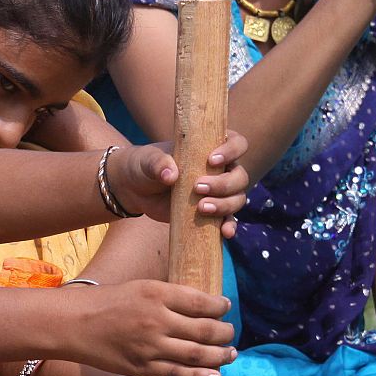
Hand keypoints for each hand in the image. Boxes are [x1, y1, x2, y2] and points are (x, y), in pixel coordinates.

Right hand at [66, 280, 234, 375]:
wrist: (73, 323)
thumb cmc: (106, 302)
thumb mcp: (139, 287)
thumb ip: (168, 296)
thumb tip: (201, 305)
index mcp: (156, 293)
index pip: (201, 301)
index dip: (220, 306)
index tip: (226, 307)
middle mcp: (157, 319)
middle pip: (206, 329)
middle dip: (225, 333)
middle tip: (230, 333)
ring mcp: (151, 346)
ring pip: (198, 354)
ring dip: (220, 355)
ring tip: (231, 354)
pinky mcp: (144, 368)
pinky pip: (180, 375)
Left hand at [108, 132, 250, 234]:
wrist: (135, 188)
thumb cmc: (145, 165)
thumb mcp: (149, 160)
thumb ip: (159, 163)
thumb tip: (171, 176)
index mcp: (210, 147)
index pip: (236, 143)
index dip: (232, 150)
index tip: (211, 160)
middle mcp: (220, 169)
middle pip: (240, 176)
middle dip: (224, 184)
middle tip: (197, 188)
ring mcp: (217, 192)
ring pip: (237, 198)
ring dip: (225, 205)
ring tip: (201, 208)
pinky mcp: (211, 211)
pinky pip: (228, 219)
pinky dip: (229, 225)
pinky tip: (225, 232)